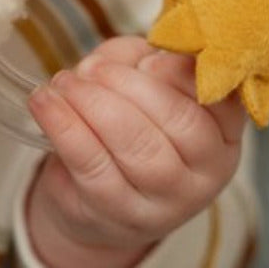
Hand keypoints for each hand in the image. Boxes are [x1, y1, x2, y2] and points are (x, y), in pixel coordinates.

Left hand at [26, 36, 244, 267]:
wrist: (95, 196)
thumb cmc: (128, 122)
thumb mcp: (141, 78)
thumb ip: (140, 57)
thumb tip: (132, 55)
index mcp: (223, 131)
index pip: (222, 99)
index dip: (183, 73)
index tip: (147, 59)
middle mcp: (206, 171)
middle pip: (180, 122)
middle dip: (130, 84)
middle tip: (92, 67)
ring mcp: (166, 201)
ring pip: (138, 147)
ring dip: (93, 103)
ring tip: (65, 82)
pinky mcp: (118, 213)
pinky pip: (92, 166)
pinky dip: (64, 126)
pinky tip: (45, 102)